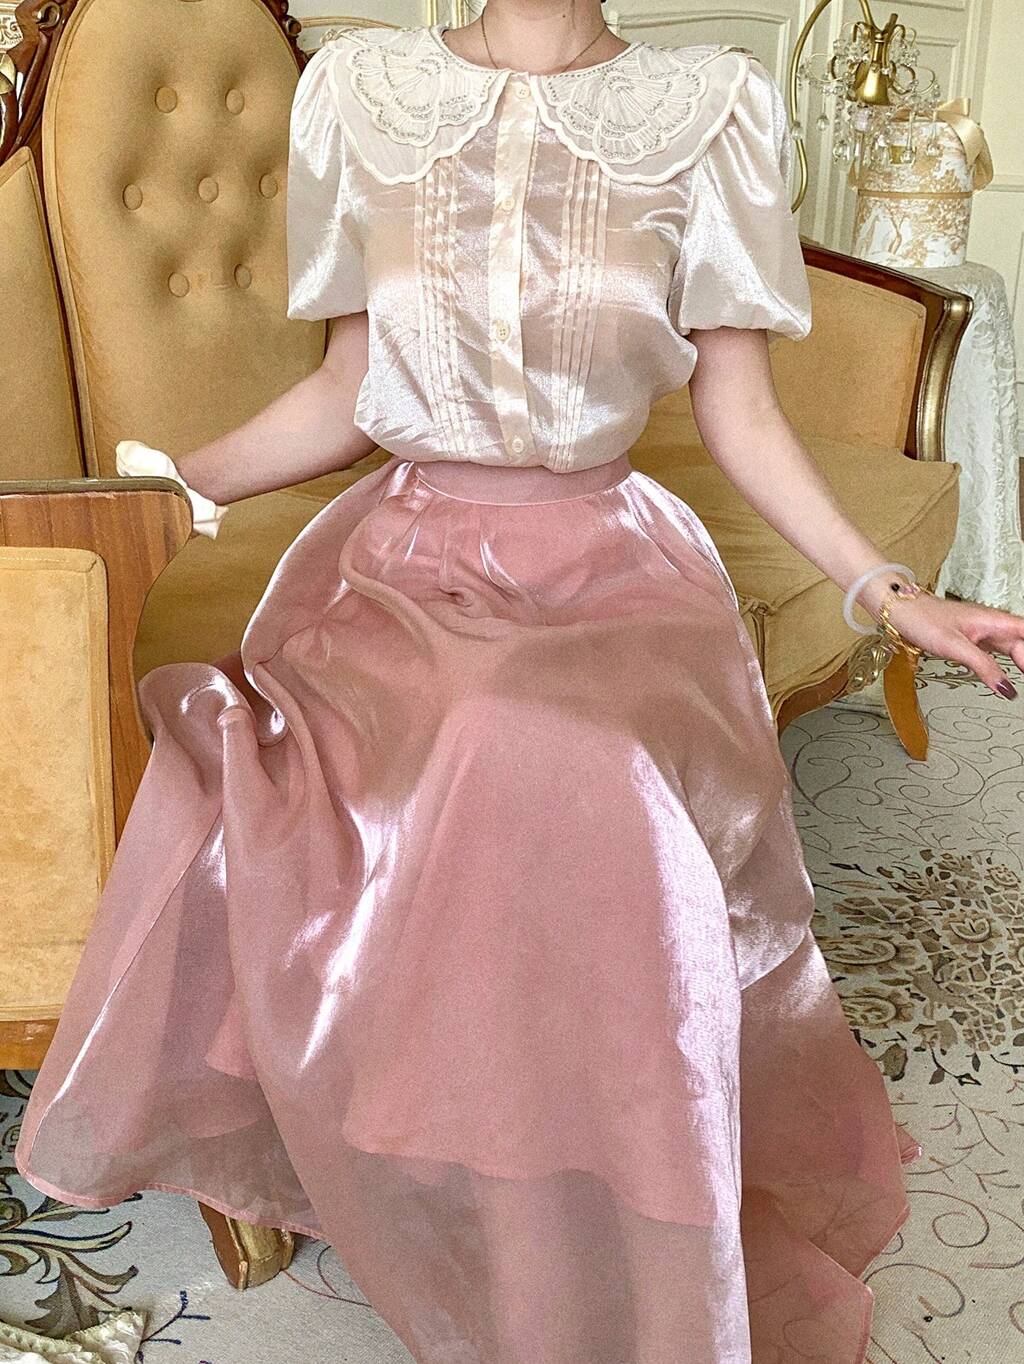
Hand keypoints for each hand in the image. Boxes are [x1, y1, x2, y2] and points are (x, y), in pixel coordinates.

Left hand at [858, 576, 1023, 699]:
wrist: (900, 611)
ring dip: (1021, 660)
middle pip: (1022, 642)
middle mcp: (991, 624)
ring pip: (1011, 646)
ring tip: (1022, 675)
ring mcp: (982, 631)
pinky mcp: (972, 639)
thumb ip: (982, 666)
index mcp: (992, 621)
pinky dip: (1006, 663)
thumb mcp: (954, 646)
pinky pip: (997, 650)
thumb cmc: (922, 620)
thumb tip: (1005, 687)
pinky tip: (1008, 673)